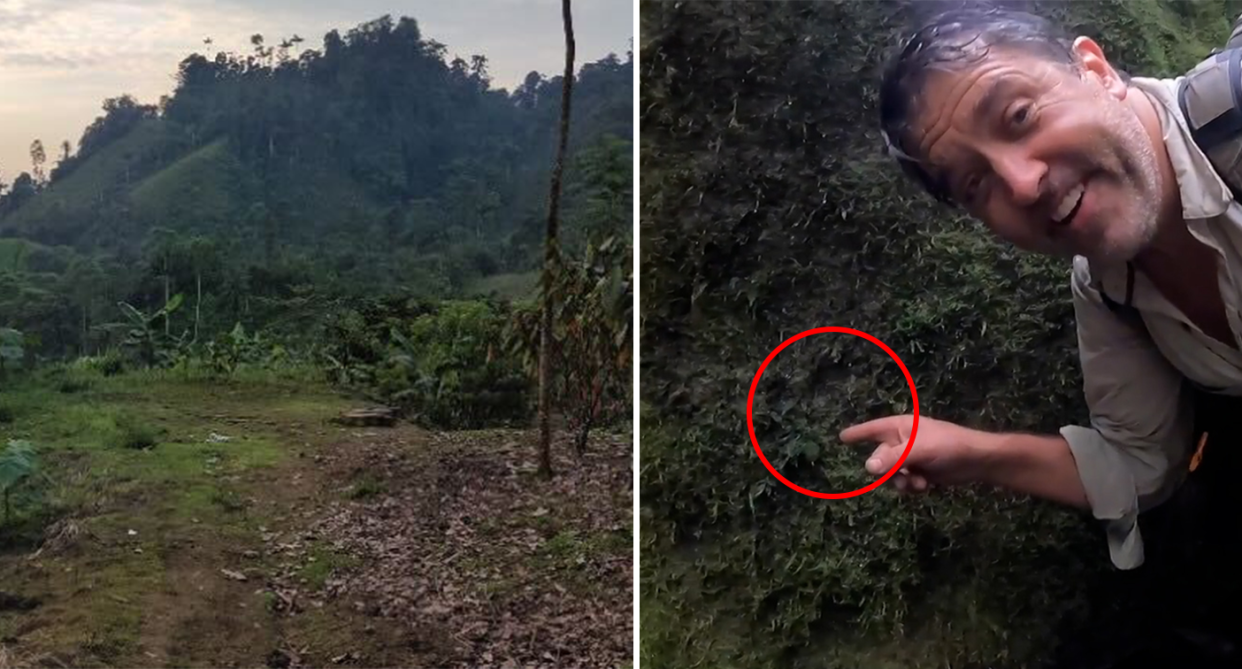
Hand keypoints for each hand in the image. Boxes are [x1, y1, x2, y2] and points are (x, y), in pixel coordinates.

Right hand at [838, 414, 980, 493]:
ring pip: (891, 475)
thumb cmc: (949, 446)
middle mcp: (902, 441)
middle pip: (879, 459)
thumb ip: (893, 460)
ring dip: (901, 482)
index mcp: (900, 428)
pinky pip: (904, 482)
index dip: (857, 434)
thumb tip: (868, 468)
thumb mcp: (919, 451)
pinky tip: (925, 487)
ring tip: (918, 484)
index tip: (841, 438)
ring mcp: (911, 458)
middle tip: (899, 475)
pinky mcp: (920, 472)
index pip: (872, 430)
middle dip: (887, 471)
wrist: (977, 461)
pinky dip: (912, 487)